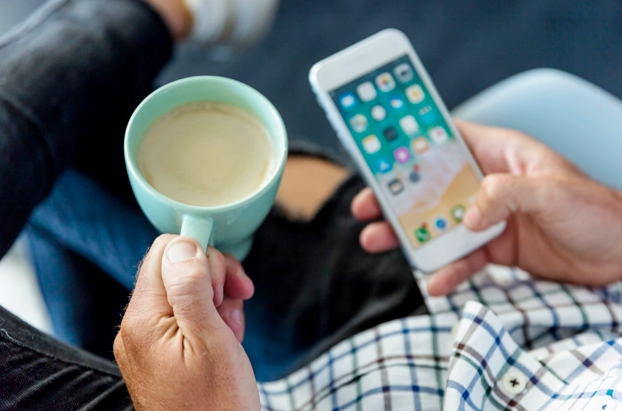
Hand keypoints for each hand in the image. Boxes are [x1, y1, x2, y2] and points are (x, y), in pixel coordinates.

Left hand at [113, 235, 258, 410]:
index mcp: (145, 319)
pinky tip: (225, 339)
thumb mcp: (211, 340)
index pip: (166, 252)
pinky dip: (211, 319)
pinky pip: (186, 315)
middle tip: (234, 303)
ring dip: (217, 300)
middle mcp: (139, 326)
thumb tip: (183, 243)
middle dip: (213, 278)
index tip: (228, 280)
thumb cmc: (216, 406)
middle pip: (176, 267)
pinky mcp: (161, 350)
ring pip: (186, 290)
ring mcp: (149, 339)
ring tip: (231, 330)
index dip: (203, 255)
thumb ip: (191, 287)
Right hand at [352, 120, 621, 295]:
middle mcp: (489, 184)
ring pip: (438, 223)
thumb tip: (467, 215)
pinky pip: (462, 259)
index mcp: (500, 155)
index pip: (448, 140)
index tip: (379, 153)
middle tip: (365, 206)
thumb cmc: (597, 211)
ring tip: (376, 241)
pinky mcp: (495, 248)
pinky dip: (447, 271)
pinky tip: (435, 282)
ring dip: (407, 233)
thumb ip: (506, 194)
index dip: (413, 144)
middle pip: (432, 186)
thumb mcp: (553, 191)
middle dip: (396, 196)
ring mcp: (489, 218)